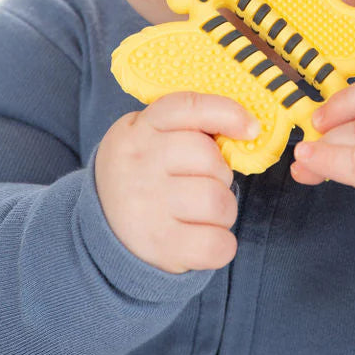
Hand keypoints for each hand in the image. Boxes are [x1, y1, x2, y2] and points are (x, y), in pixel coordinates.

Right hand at [95, 94, 257, 273]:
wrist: (102, 225)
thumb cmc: (144, 173)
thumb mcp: (150, 136)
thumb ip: (188, 127)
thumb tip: (247, 129)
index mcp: (139, 130)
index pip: (188, 108)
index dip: (227, 113)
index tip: (251, 128)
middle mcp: (139, 165)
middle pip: (209, 158)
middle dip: (221, 173)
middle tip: (206, 182)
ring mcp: (147, 207)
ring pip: (218, 201)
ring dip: (224, 209)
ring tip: (205, 212)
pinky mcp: (160, 246)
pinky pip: (217, 245)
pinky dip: (222, 244)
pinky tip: (205, 238)